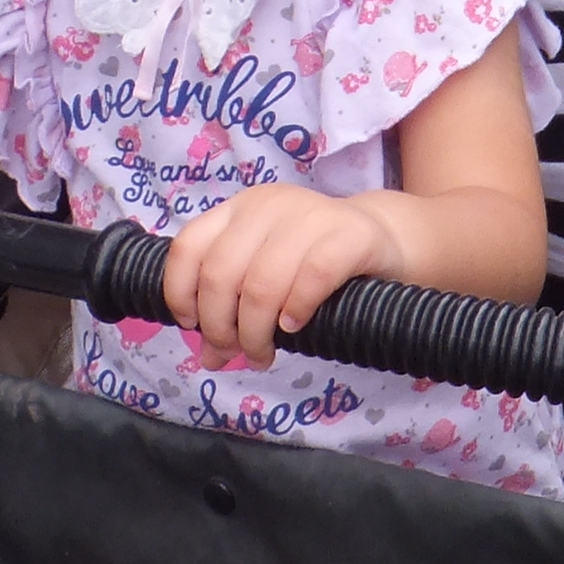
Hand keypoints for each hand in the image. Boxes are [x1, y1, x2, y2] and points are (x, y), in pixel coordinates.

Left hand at [164, 183, 401, 367]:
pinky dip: (296, 309)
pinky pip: (312, 277)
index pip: (188, 247)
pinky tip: (295, 326)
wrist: (383, 240)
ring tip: (263, 354)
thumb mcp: (265, 276)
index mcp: (240, 210)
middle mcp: (270, 205)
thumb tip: (208, 358)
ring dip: (255, 332)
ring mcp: (311, 215)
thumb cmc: (314, 262)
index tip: (192, 325)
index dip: (180, 292)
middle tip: (235, 353)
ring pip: (261, 283)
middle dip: (220, 326)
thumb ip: (232, 308)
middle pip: (221, 273)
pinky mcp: (350, 234)